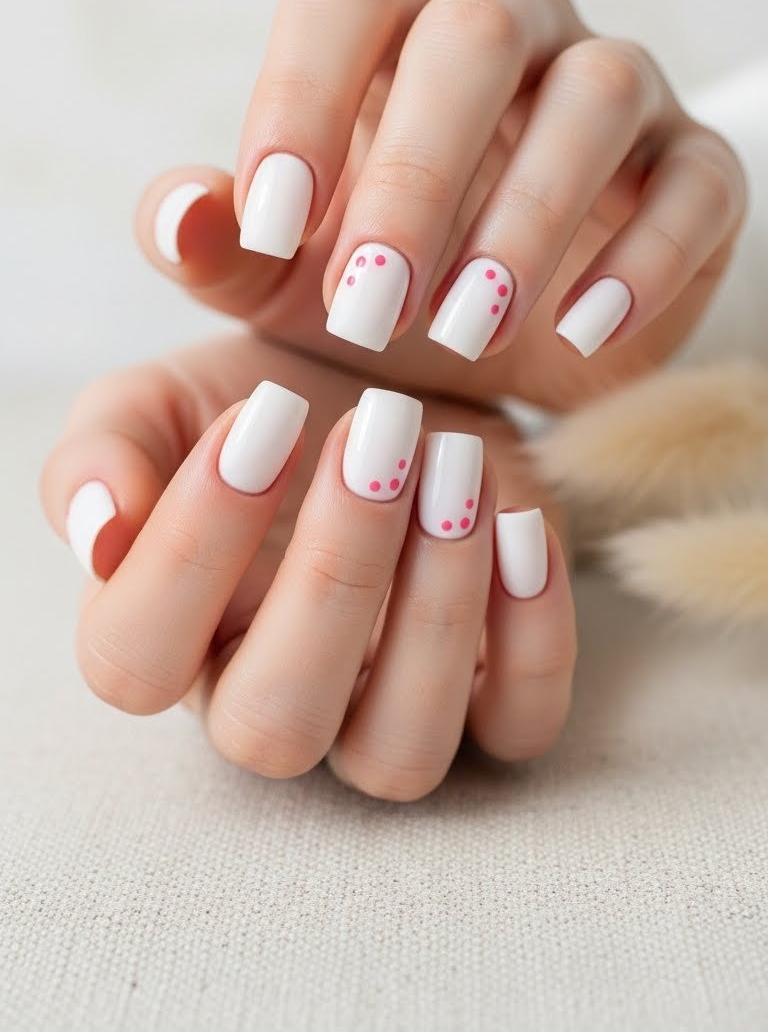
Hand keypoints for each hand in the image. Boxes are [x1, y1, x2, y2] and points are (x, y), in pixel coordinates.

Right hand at [39, 334, 574, 799]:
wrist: (383, 384)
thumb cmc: (260, 402)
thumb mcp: (162, 399)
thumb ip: (105, 451)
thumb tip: (101, 527)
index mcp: (169, 633)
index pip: (135, 659)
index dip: (190, 549)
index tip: (262, 416)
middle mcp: (269, 694)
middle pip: (275, 726)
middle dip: (334, 574)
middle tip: (378, 433)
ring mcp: (382, 707)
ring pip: (399, 752)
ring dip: (437, 613)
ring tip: (457, 467)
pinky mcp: (492, 689)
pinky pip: (520, 725)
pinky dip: (535, 636)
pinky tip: (521, 521)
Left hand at [138, 0, 746, 409]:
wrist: (486, 349)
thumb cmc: (367, 287)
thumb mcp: (275, 281)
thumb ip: (219, 245)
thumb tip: (182, 218)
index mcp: (393, 23)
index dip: (303, 95)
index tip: (275, 225)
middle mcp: (509, 26)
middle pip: (475, 30)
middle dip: (418, 173)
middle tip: (373, 305)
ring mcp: (612, 85)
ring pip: (593, 93)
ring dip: (529, 217)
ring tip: (471, 329)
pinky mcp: (692, 165)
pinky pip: (694, 183)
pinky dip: (645, 259)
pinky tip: (584, 334)